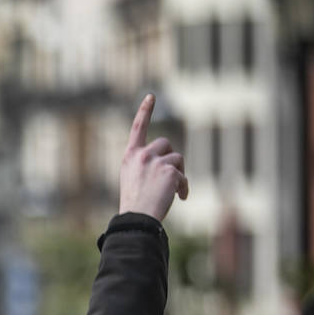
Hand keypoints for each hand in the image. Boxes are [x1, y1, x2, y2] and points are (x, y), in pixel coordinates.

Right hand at [119, 94, 187, 220]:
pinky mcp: (170, 171)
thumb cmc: (134, 204)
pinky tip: (181, 198)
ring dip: (179, 173)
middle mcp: (142, 155)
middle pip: (165, 143)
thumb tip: (171, 162)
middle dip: (170, 157)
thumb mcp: (133, 179)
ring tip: (173, 191)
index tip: (151, 96)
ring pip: (177, 159)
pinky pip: (184, 176)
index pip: (138, 128)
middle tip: (171, 175)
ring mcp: (156, 162)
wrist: (137, 218)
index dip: (145, 111)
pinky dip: (184, 187)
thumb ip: (146, 165)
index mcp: (130, 156)